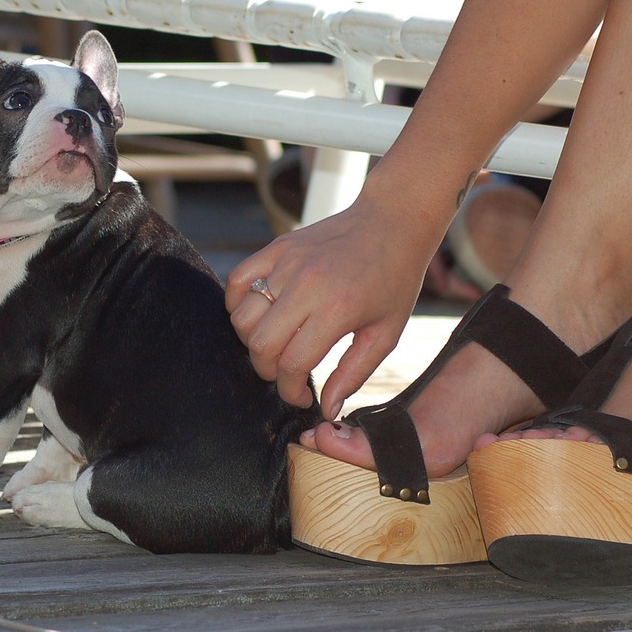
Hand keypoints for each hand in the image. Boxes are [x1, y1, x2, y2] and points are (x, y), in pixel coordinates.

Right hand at [226, 195, 438, 419]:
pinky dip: (238, 303)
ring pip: (243, 316)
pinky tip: (259, 315)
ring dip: (252, 341)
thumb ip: (354, 374)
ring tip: (276, 345)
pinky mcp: (277, 248)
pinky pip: (237, 281)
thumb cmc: (394, 280)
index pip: (291, 364)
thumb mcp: (386, 334)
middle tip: (287, 373)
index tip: (302, 396)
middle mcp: (307, 285)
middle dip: (268, 371)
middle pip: (259, 344)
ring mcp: (287, 263)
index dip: (290, 391)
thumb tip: (327, 408)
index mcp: (337, 310)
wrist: (392, 223)